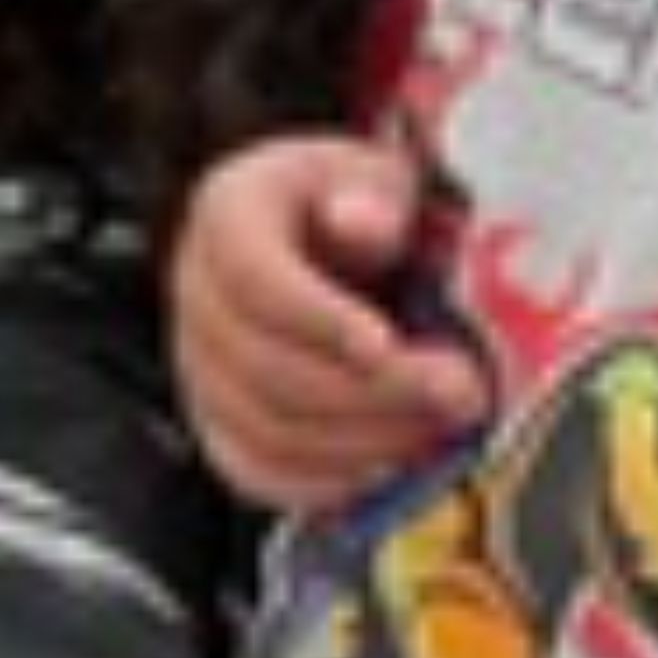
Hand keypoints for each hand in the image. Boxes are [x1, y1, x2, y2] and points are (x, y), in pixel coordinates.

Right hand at [168, 130, 494, 511]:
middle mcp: (196, 295)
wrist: (318, 242)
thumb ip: (374, 194)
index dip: (318, 319)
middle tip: (462, 393)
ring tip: (440, 428)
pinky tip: (389, 465)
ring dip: (364, 440)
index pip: (254, 277)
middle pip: (267, 367)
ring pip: (266, 429)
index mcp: (227, 217)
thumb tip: (363, 223)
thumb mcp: (374, 175)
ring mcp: (198, 367)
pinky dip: (325, 482)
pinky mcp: (217, 422)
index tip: (388, 345)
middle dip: (374, 392)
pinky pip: (255, 471)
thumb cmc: (355, 206)